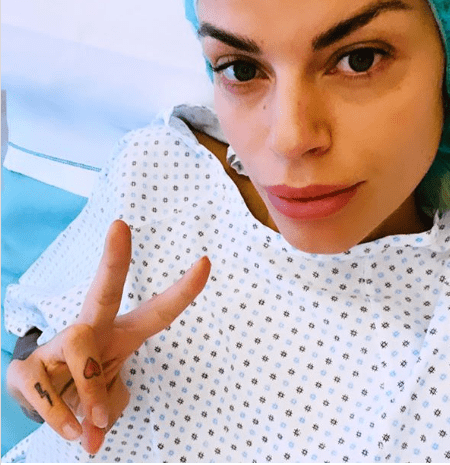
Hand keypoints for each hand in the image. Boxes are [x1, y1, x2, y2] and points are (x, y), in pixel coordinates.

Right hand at [7, 220, 210, 453]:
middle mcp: (92, 330)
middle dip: (114, 259)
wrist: (38, 397)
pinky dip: (60, 415)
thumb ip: (104, 411)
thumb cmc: (83, 387)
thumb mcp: (104, 401)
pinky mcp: (29, 365)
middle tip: (119, 225)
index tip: (205, 262)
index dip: (183, 290)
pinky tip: (68, 431)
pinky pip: (46, 384)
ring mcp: (59, 343)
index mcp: (121, 336)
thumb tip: (92, 439)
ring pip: (80, 346)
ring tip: (87, 429)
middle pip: (104, 289)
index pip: (157, 312)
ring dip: (89, 391)